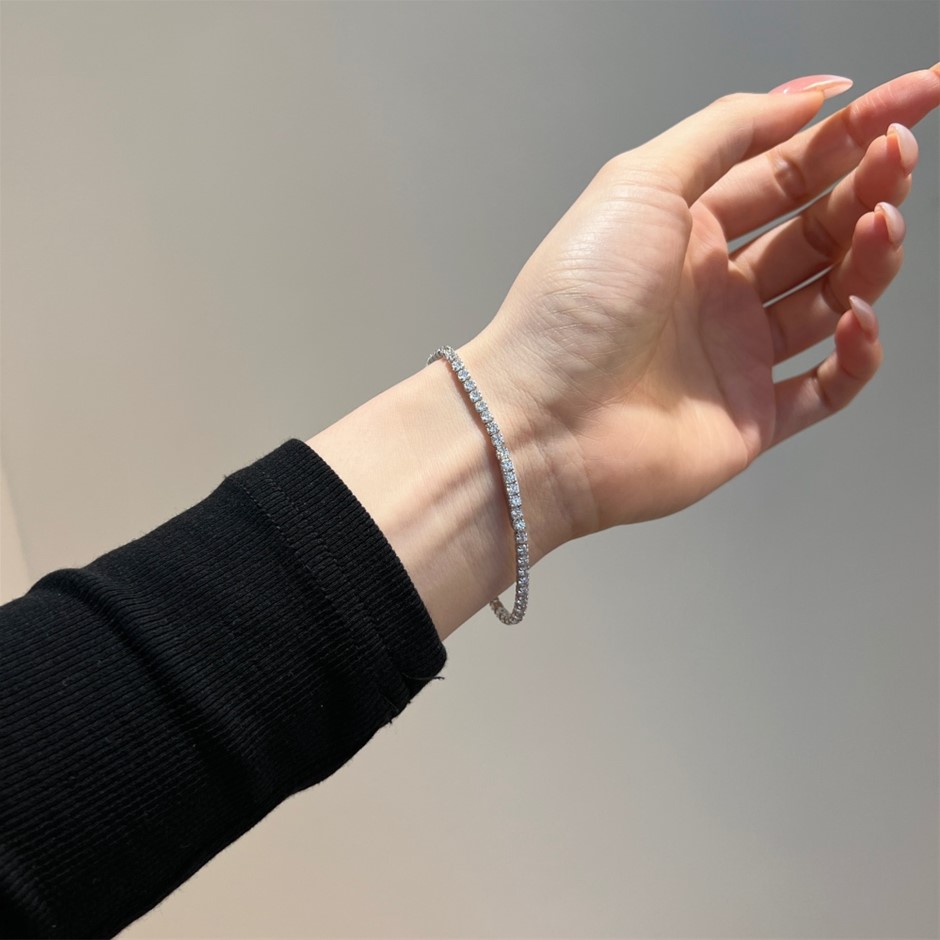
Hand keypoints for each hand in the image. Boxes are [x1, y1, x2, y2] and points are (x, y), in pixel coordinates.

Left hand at [465, 67, 939, 540]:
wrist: (545, 420)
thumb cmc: (573, 304)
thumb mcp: (640, 183)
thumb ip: (724, 132)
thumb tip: (806, 96)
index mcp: (685, 231)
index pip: (787, 171)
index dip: (851, 134)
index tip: (913, 96)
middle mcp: (714, 290)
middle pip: (818, 229)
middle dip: (867, 186)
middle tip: (897, 157)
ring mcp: (735, 354)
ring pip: (834, 298)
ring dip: (870, 257)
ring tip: (882, 223)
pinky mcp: (752, 416)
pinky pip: (829, 386)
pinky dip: (858, 353)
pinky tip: (858, 317)